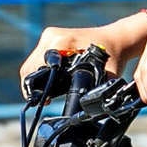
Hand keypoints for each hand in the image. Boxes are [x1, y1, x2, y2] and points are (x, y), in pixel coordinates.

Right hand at [20, 16, 146, 90]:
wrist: (116, 38)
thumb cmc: (113, 55)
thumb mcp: (105, 75)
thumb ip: (95, 91)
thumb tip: (88, 110)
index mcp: (62, 43)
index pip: (35, 67)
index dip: (34, 87)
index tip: (42, 100)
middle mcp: (52, 36)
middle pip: (30, 65)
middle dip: (33, 85)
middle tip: (43, 100)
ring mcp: (50, 35)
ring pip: (32, 62)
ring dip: (35, 78)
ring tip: (45, 94)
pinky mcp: (51, 38)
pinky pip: (38, 58)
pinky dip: (40, 70)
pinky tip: (48, 82)